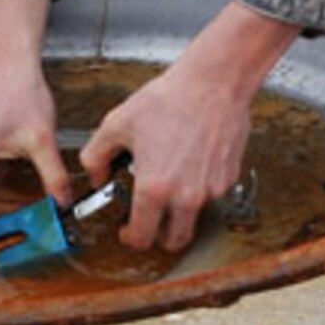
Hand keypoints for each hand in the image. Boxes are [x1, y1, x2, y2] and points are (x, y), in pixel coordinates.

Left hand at [81, 1, 298, 251]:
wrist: (213, 83)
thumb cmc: (170, 99)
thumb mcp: (117, 124)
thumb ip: (96, 156)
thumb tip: (97, 176)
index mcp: (154, 189)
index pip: (141, 237)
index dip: (130, 239)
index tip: (128, 230)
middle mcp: (185, 196)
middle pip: (173, 241)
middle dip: (158, 237)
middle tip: (150, 222)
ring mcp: (210, 190)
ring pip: (193, 218)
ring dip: (179, 213)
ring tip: (168, 184)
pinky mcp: (228, 179)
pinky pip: (209, 195)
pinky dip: (197, 189)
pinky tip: (188, 164)